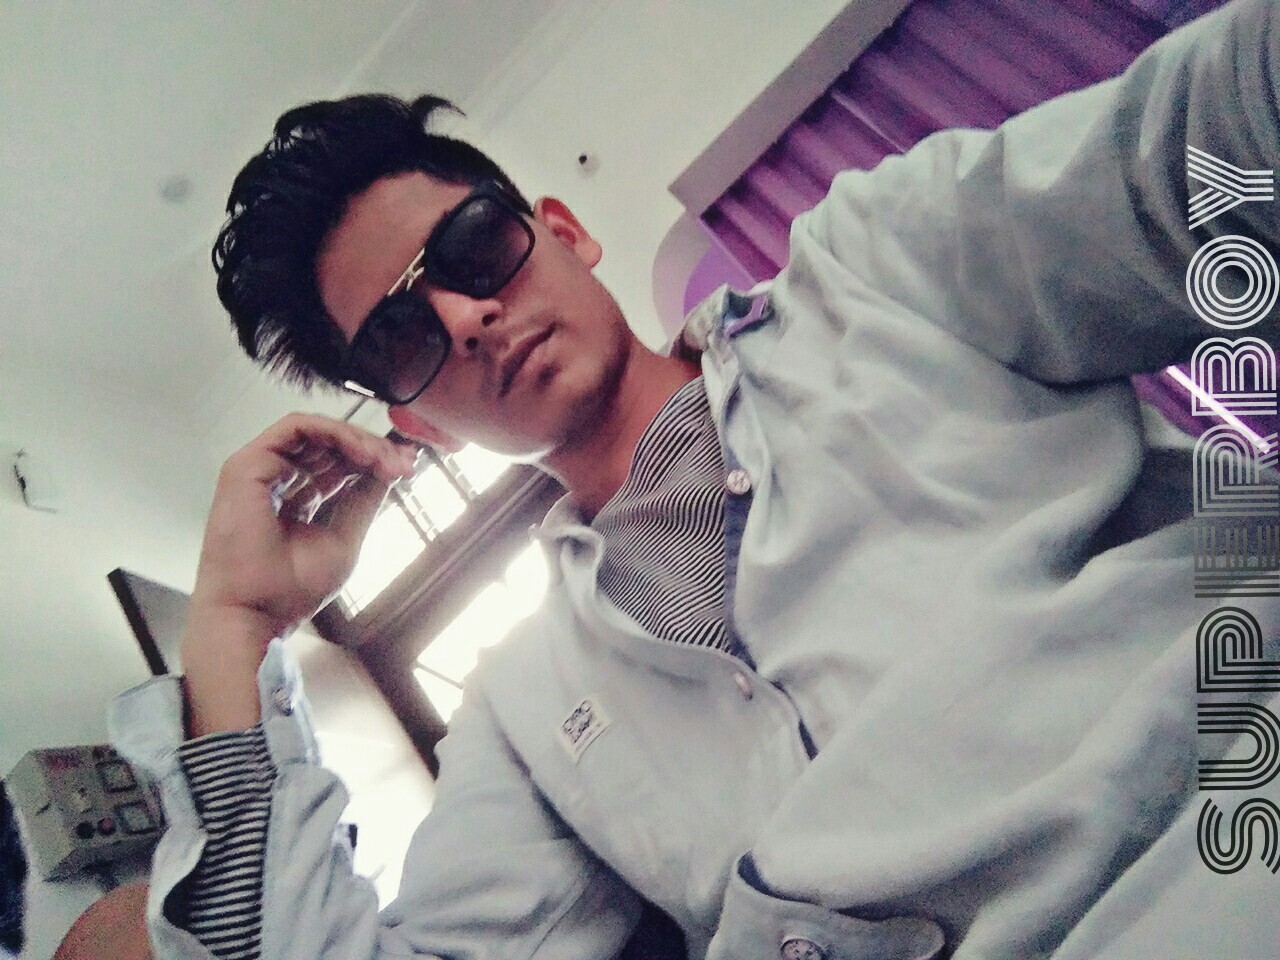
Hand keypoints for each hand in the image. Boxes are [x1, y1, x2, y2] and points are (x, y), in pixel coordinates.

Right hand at [180, 414, 416, 734]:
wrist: (254, 615)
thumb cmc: (288, 591)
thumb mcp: (343, 539)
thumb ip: (362, 502)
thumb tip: (387, 471)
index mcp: (293, 499)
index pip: (336, 464)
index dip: (372, 460)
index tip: (407, 468)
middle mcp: (274, 480)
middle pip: (328, 444)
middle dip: (371, 447)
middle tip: (403, 462)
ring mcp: (258, 470)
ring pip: (314, 431)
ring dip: (356, 438)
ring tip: (384, 458)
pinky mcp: (246, 465)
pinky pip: (295, 427)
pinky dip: (333, 432)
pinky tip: (361, 452)